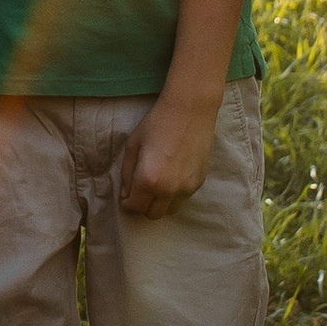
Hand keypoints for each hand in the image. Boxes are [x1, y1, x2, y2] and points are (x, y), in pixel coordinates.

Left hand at [118, 86, 221, 216]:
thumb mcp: (133, 146)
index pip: (134, 207)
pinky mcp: (199, 183)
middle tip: (140, 189)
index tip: (126, 193)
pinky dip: (174, 195)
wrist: (190, 111)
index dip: (126, 202)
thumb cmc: (157, 124)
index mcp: (148, 180)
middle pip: (152, 214)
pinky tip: (172, 175)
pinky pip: (183, 198)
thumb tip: (126, 194)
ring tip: (157, 184)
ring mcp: (187, 188)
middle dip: (143, 205)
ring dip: (160, 203)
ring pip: (170, 210)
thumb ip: (127, 174)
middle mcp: (169, 190)